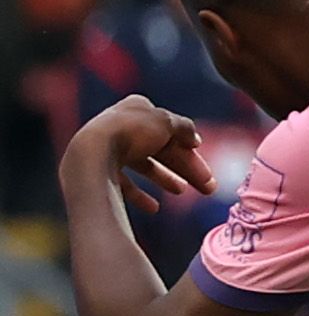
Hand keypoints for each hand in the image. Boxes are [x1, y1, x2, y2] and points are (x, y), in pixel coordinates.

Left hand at [64, 96, 211, 214]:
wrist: (92, 153)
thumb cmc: (132, 132)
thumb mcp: (168, 122)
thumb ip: (185, 129)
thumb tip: (195, 139)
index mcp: (136, 108)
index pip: (168, 126)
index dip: (187, 142)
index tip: (200, 153)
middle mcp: (121, 125)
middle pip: (160, 149)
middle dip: (185, 167)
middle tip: (208, 185)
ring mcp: (108, 148)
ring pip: (143, 165)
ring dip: (165, 179)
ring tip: (182, 191)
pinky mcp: (97, 170)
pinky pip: (123, 183)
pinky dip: (139, 195)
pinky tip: (154, 207)